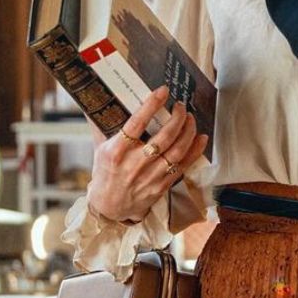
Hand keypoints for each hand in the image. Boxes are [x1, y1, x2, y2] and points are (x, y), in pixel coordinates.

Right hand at [87, 86, 207, 223]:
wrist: (110, 206)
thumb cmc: (105, 173)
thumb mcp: (99, 148)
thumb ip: (100, 124)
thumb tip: (96, 99)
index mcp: (116, 152)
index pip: (136, 123)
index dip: (151, 105)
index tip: (162, 91)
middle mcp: (134, 164)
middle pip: (163, 137)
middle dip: (177, 118)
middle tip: (181, 106)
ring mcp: (150, 176)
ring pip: (176, 151)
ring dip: (188, 132)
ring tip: (190, 118)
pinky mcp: (162, 185)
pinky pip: (183, 165)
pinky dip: (195, 150)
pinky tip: (201, 137)